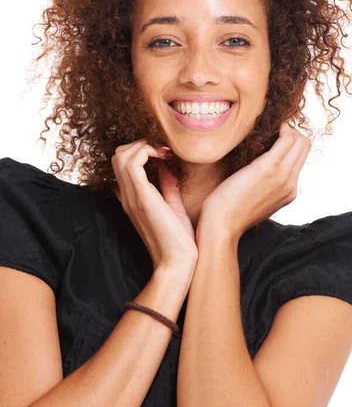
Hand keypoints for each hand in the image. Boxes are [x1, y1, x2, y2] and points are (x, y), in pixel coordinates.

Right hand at [112, 139, 197, 270]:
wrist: (177, 262)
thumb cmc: (179, 240)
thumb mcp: (173, 206)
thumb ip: (167, 186)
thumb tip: (167, 166)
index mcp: (134, 198)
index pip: (122, 164)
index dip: (140, 150)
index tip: (164, 152)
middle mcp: (128, 196)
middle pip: (117, 156)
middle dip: (139, 144)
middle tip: (163, 149)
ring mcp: (132, 197)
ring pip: (121, 156)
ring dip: (143, 145)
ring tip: (163, 151)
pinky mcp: (142, 198)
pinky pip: (132, 164)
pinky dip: (146, 151)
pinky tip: (164, 156)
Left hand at [197, 122, 310, 241]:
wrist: (222, 226)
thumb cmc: (229, 213)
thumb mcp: (254, 201)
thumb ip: (264, 188)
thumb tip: (258, 175)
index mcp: (288, 192)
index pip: (300, 159)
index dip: (291, 142)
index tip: (274, 136)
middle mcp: (291, 184)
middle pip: (304, 147)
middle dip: (291, 132)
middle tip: (271, 129)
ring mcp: (282, 176)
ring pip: (300, 141)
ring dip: (286, 129)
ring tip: (268, 128)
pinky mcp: (269, 168)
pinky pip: (287, 139)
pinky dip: (281, 128)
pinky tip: (268, 128)